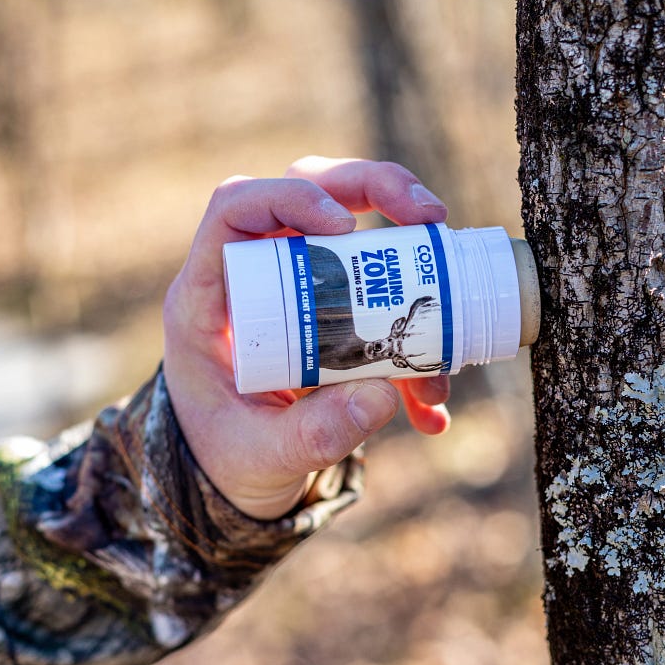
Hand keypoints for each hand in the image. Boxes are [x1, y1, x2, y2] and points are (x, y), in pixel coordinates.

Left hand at [163, 157, 451, 519]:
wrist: (238, 475)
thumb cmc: (227, 458)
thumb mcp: (261, 457)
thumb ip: (312, 434)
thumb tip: (382, 395)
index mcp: (211, 296)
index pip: (236, 207)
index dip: (290, 199)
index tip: (345, 227)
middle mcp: (255, 273)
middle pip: (310, 189)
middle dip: (377, 189)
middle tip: (433, 219)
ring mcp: (298, 283)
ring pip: (355, 223)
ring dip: (412, 251)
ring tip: (452, 309)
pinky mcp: (336, 307)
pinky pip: (383, 292)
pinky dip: (417, 342)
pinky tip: (432, 408)